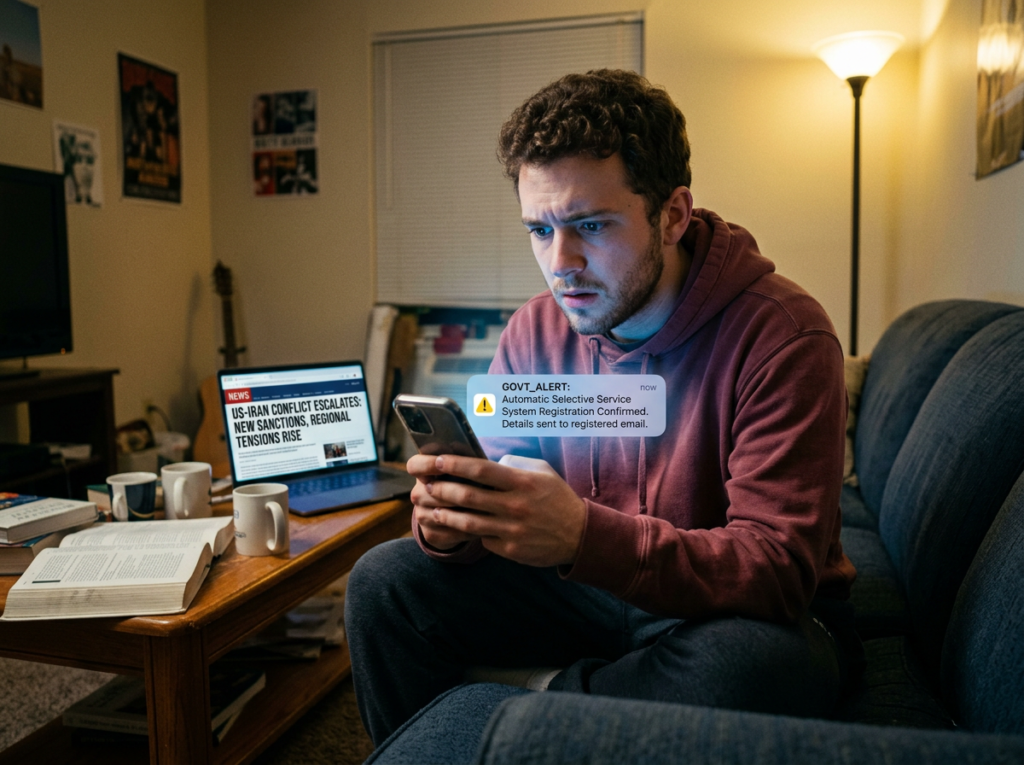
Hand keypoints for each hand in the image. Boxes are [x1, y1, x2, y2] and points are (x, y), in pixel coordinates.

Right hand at [407, 454, 478, 550]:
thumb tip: (471, 452)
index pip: (415, 465)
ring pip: (440, 514)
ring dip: (463, 512)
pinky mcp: (430, 534)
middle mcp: (418, 494)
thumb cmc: (467, 482)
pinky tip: (483, 527)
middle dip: (453, 491)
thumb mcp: (465, 470)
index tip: (441, 462)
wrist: (461, 512)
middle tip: (476, 490)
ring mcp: (421, 515)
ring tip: (487, 510)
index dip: (426, 464)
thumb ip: (465, 461)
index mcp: (424, 473)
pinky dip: (467, 531)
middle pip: (429, 492)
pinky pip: (448, 533)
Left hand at [415, 453, 586, 566]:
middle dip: (441, 489)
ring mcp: (511, 529)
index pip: (480, 469)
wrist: (580, 536)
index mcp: (521, 482)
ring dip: (443, 514)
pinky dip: (464, 531)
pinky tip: (451, 526)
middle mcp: (515, 505)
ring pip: (467, 522)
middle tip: (426, 485)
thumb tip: (487, 463)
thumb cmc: (557, 498)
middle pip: (467, 496)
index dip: (454, 464)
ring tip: (429, 508)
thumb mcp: (542, 472)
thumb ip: (514, 464)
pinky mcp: (509, 549)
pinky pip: (481, 538)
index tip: (436, 461)